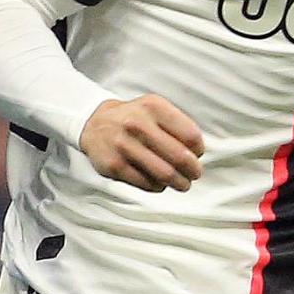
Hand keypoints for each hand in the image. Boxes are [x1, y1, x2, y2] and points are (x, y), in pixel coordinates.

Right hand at [79, 93, 204, 191]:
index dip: (199, 150)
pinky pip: (147, 183)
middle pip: (180, 157)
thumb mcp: (155, 109)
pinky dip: (159, 186)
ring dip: (179, 182)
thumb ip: (178, 126)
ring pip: (165, 174)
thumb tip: (197, 154)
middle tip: (194, 174)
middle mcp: (137, 124)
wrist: (95, 124)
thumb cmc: (134, 118)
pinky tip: (159, 182)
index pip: (190, 135)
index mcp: (153, 107)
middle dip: (193, 170)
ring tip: (182, 183)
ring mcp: (124, 145)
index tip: (197, 154)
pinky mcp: (114, 165)